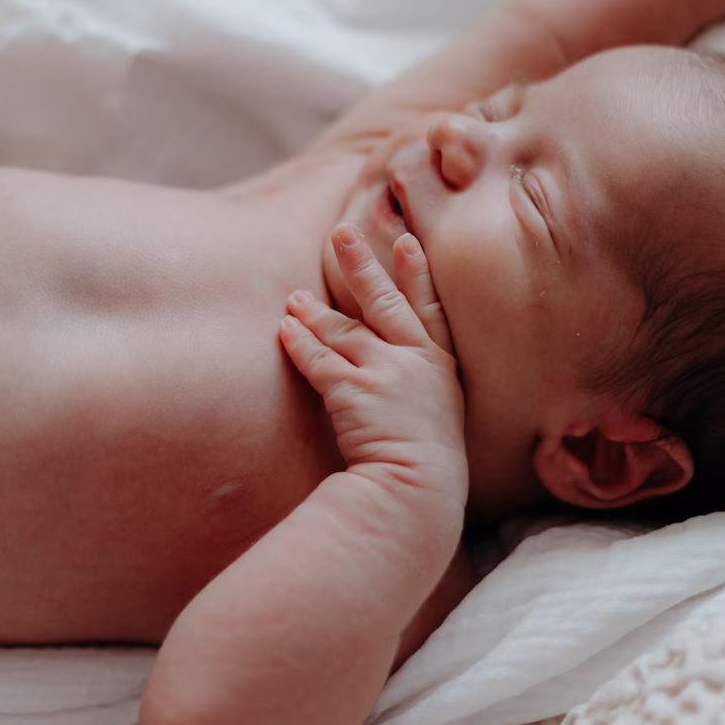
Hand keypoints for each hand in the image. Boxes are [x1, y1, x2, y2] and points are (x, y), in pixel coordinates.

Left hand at [279, 226, 465, 503]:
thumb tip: (400, 387)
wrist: (418, 492)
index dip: (417, 273)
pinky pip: (317, 359)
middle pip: (383, 301)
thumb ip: (424, 394)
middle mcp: (414, 360)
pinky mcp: (352, 390)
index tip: (408, 242)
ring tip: (294, 298)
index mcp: (440, 367)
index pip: (429, 309)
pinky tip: (283, 328)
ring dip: (315, 311)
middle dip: (362, 263)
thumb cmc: (429, 469)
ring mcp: (384, 372)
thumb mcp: (439, 419)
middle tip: (342, 232)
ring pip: (342, 329)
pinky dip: (298, 342)